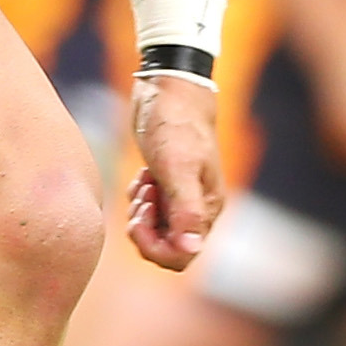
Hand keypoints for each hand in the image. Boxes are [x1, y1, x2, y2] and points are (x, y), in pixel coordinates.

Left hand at [122, 75, 225, 270]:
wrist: (169, 89)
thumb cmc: (175, 125)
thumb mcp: (177, 168)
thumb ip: (185, 210)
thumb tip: (191, 248)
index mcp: (206, 208)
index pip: (181, 256)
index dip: (155, 247)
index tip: (140, 219)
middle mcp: (197, 208)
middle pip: (166, 246)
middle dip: (145, 229)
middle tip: (141, 199)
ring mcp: (180, 197)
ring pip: (154, 229)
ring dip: (140, 212)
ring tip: (143, 183)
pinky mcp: (165, 185)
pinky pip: (148, 211)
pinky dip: (138, 199)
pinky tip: (142, 176)